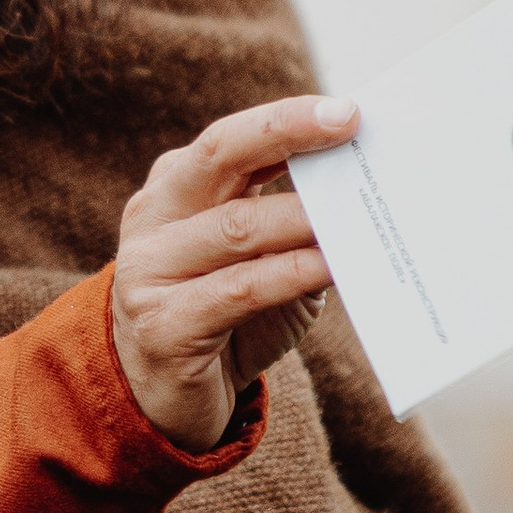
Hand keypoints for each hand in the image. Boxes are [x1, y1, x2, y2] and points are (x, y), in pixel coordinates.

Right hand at [109, 92, 354, 452]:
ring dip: (304, 216)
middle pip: (220, 156)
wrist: (163, 402)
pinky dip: (292, 273)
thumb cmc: (225, 320)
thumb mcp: (259, 261)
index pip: (231, 140)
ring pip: (236, 226)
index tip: (346, 110)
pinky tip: (333, 266)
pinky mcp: (163, 325)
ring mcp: (148, 271)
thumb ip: (293, 224)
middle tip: (348, 124)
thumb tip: (364, 191)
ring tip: (358, 211)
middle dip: (287, 133)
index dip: (286, 120)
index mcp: (174, 189)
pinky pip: (240, 289)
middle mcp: (153, 218)